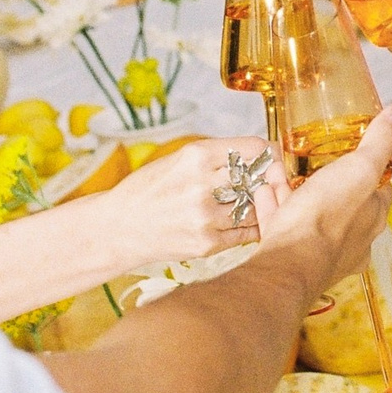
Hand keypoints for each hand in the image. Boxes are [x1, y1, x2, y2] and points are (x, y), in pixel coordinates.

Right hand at [100, 134, 289, 262]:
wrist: (120, 227)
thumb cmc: (149, 189)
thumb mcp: (177, 159)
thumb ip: (216, 156)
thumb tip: (259, 153)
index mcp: (196, 156)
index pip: (254, 148)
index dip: (269, 152)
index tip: (271, 157)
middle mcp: (203, 185)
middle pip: (259, 178)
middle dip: (266, 179)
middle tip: (267, 181)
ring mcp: (206, 217)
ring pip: (256, 207)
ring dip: (258, 205)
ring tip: (249, 202)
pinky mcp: (207, 244)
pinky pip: (246, 232)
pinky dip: (250, 226)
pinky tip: (241, 221)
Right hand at [258, 105, 391, 288]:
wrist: (287, 263)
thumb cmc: (325, 220)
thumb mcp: (359, 168)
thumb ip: (380, 142)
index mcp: (373, 218)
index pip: (381, 189)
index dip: (371, 168)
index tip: (360, 151)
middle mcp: (352, 239)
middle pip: (342, 202)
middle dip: (327, 180)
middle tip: (313, 160)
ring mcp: (321, 250)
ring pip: (310, 214)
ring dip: (296, 191)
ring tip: (282, 170)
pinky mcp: (292, 255)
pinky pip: (283, 226)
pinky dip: (274, 207)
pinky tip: (265, 192)